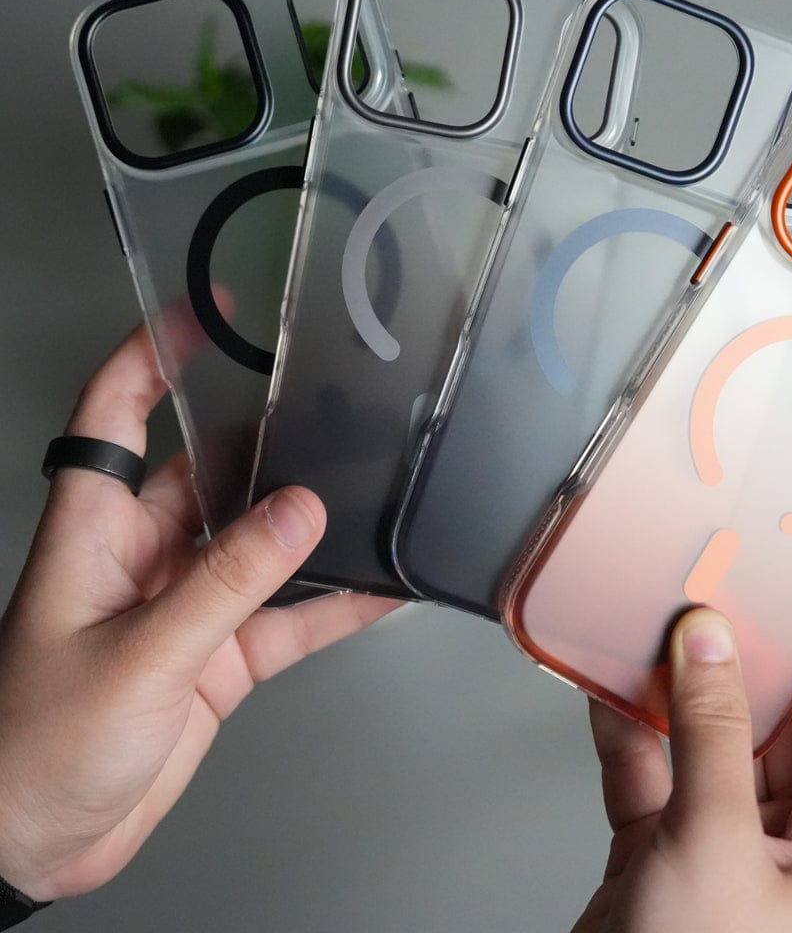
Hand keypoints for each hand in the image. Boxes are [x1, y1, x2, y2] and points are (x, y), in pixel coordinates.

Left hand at [0, 325, 400, 900]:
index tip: (210, 317)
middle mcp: (146, 556)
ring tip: (377, 485)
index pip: (116, 416)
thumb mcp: (139, 655)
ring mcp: (188, 606)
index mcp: (96, 532)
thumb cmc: (39, 744)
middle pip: (211, 472)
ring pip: (262, 543)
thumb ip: (227, 582)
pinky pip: (291, 615)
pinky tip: (384, 587)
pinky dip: (337, 602)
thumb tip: (305, 509)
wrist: (37, 845)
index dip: (153, 357)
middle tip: (336, 405)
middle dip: (268, 440)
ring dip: (314, 524)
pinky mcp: (221, 658)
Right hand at [574, 552, 791, 932]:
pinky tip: (606, 678)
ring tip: (662, 614)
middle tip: (738, 573)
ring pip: (711, 726)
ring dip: (680, 678)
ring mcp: (725, 834)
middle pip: (784, 709)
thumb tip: (711, 643)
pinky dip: (626, 720)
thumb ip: (713, 736)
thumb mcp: (714, 851)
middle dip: (754, 645)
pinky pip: (651, 757)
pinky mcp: (665, 840)